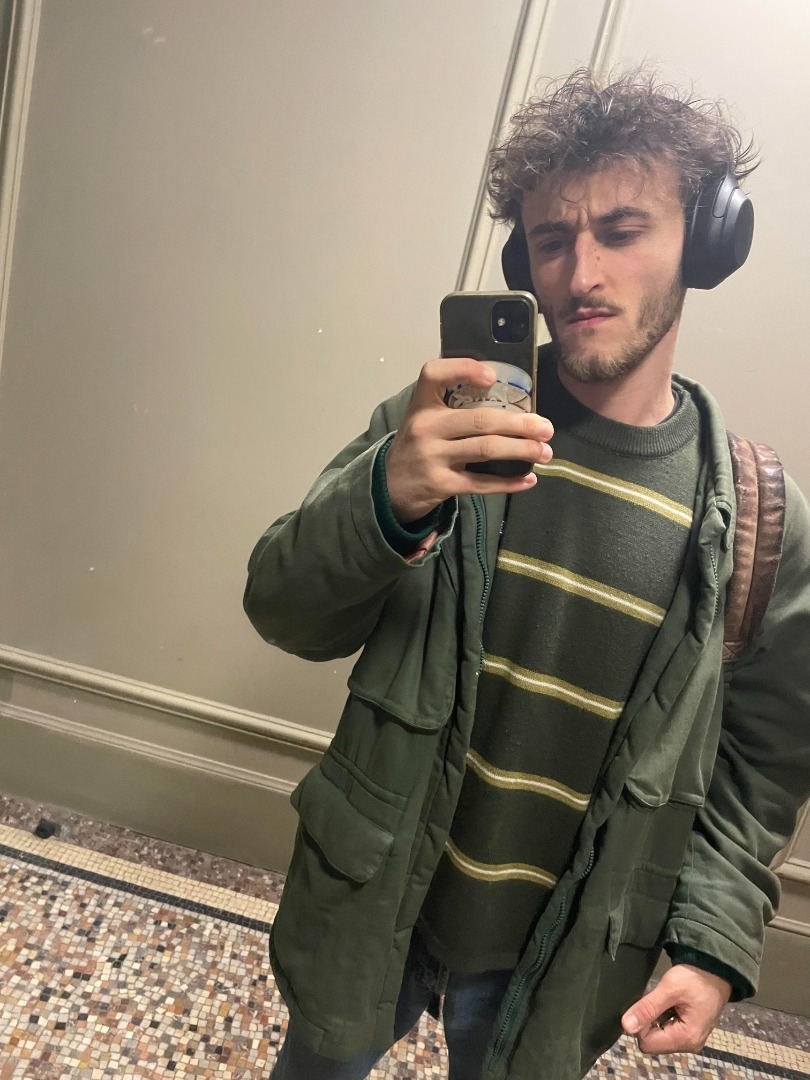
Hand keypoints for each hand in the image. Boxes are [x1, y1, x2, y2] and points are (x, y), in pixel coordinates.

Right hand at [385, 358, 553, 521]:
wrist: (391, 485)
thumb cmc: (419, 445)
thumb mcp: (424, 417)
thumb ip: (452, 405)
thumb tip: (510, 401)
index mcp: (422, 405)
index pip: (434, 374)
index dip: (463, 369)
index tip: (492, 377)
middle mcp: (426, 428)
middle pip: (480, 420)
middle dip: (520, 424)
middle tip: (546, 428)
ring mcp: (433, 457)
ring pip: (486, 450)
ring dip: (522, 450)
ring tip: (545, 452)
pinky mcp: (441, 484)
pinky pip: (481, 483)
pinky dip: (508, 483)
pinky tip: (528, 479)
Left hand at [622, 964, 731, 1054]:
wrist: (716, 968)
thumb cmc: (695, 978)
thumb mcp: (669, 989)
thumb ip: (647, 1008)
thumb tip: (625, 1026)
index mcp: (686, 1039)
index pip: (647, 1044)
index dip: (640, 1024)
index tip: (645, 1005)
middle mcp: (690, 1044)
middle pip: (653, 1042)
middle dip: (648, 1022)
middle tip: (656, 1001)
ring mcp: (692, 1039)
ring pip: (659, 1035)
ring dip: (656, 1019)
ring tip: (664, 1000)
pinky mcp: (691, 1030)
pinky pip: (669, 1029)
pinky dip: (664, 1017)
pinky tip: (670, 1003)